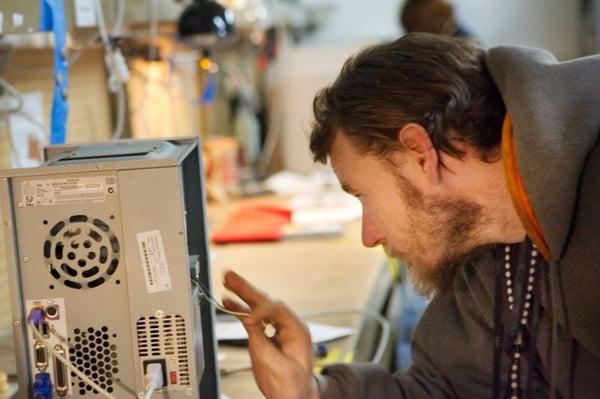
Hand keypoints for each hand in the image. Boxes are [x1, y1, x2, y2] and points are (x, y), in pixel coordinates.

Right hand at [222, 271, 319, 398]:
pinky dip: (240, 310)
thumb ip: (265, 345)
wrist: (294, 397)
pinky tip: (229, 302)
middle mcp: (287, 325)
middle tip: (232, 277)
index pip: (277, 309)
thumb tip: (250, 325)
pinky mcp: (266, 335)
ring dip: (242, 295)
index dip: (260, 310)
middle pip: (266, 302)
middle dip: (248, 290)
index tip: (248, 320)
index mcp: (297, 330)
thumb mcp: (281, 368)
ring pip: (258, 307)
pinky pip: (252, 318)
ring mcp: (276, 329)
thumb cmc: (295, 386)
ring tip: (228, 282)